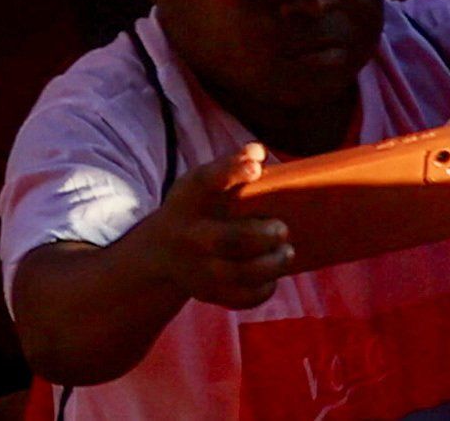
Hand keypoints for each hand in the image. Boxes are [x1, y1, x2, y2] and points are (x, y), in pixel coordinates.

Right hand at [124, 151, 304, 312]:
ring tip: (287, 252)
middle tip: (283, 229)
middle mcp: (188, 234)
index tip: (256, 167)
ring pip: (239, 273)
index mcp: (188, 198)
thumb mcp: (201, 183)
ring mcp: (196, 268)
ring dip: (271, 264)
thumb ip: (230, 166)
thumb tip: (258, 152)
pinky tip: (272, 275)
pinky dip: (263, 289)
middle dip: (262, 235)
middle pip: (228, 239)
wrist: (162, 253)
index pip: (205, 181)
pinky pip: (241, 297)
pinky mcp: (207, 293)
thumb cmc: (196, 209)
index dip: (231, 171)